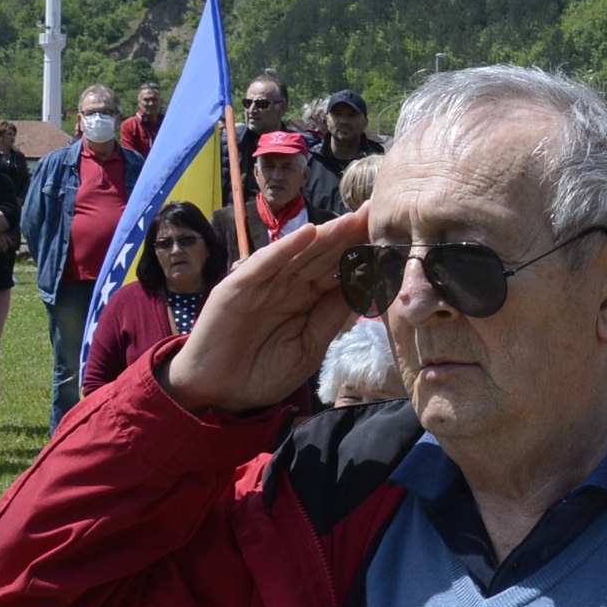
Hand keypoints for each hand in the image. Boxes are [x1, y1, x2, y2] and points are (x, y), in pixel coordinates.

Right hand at [167, 211, 367, 412]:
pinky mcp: (238, 287)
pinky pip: (265, 264)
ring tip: (351, 218)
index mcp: (306, 299)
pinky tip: (307, 234)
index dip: (360, 254)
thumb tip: (363, 289)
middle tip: (376, 212)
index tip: (388, 238)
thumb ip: (330, 317)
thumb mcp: (308, 347)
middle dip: (349, 234)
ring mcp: (262, 283)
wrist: (218, 394)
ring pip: (299, 254)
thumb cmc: (263, 372)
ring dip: (325, 235)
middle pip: (323, 255)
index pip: (338, 271)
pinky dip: (284, 248)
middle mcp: (287, 285)